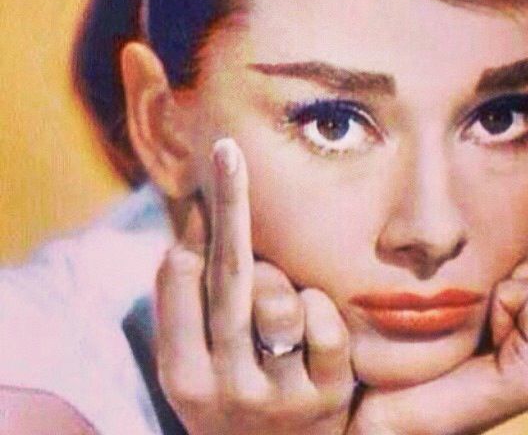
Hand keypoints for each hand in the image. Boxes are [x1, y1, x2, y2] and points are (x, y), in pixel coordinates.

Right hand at [154, 138, 354, 434]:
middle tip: (228, 150)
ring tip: (279, 299)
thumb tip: (195, 217)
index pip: (179, 277)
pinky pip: (324, 320)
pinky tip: (312, 322)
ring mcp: (277, 395)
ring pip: (279, 297)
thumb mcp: (197, 363)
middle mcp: (223, 387)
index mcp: (180, 374)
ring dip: (282, 280)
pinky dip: (319, 306)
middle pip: (228, 274)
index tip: (210, 181)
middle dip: (229, 202)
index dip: (196, 226)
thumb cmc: (233, 396)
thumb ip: (192, 302)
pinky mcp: (327, 397)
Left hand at [348, 225, 527, 434]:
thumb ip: (519, 249)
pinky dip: (502, 300)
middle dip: (525, 260)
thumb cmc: (430, 328)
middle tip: (490, 302)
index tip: (498, 275)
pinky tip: (483, 332)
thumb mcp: (483, 275)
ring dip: (510, 282)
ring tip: (485, 320)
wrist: (391, 394)